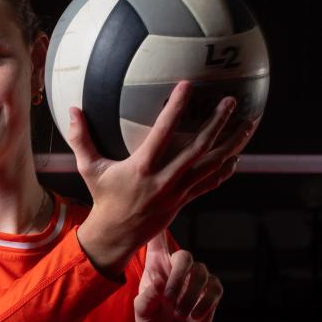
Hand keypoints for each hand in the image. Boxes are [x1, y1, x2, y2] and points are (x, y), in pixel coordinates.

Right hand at [68, 80, 256, 276]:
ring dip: (233, 144)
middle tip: (231, 101)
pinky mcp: (185, 199)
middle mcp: (165, 179)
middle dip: (218, 124)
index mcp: (142, 168)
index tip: (187, 85)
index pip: (163, 132)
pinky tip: (237, 155)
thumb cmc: (102, 198)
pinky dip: (226, 169)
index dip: (176, 108)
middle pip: (199, 148)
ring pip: (213, 166)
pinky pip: (211, 183)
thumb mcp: (89, 169)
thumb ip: (81, 139)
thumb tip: (72, 109)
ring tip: (249, 124)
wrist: (116, 235)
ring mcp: (179, 191)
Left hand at [134, 230, 222, 321]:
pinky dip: (204, 303)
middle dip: (178, 278)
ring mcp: (197, 277)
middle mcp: (177, 267)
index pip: (157, 242)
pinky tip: (193, 315)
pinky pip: (214, 288)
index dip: (157, 229)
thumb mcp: (142, 311)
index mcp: (157, 265)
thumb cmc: (152, 317)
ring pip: (201, 273)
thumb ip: (146, 298)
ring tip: (179, 315)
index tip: (155, 212)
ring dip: (189, 296)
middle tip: (168, 299)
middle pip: (185, 256)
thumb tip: (158, 283)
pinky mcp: (211, 290)